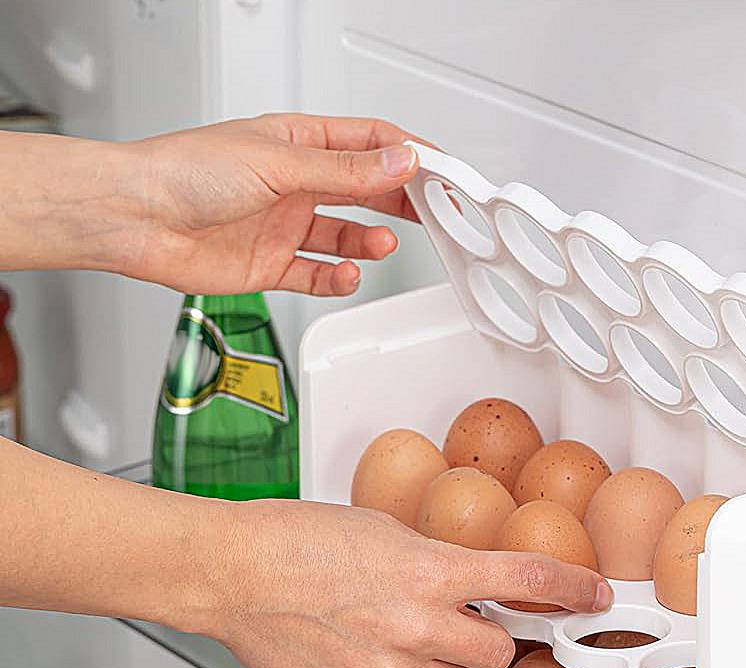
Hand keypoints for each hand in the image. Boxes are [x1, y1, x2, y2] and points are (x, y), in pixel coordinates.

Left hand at [124, 114, 422, 295]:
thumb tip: (398, 162)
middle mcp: (295, 183)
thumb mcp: (279, 162)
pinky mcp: (272, 264)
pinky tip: (346, 273)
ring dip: (369, 241)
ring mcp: (285, 225)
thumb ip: (344, 170)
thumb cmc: (186, 172)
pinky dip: (337, 278)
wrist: (138, 219)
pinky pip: (318, 274)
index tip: (439, 170)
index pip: (369, 143)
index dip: (407, 155)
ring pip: (346, 234)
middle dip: (400, 200)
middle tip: (433, 212)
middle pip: (365, 189)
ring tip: (384, 242)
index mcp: (298, 142)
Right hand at [212, 501, 613, 667]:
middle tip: (455, 621)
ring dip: (443, 665)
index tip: (591, 596)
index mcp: (429, 571)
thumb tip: (462, 580)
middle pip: (499, 648)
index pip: (528, 581)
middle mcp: (418, 624)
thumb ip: (431, 560)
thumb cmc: (293, 539)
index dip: (572, 589)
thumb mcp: (380, 528)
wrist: (232, 571)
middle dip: (487, 634)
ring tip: (397, 640)